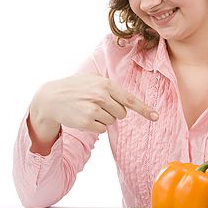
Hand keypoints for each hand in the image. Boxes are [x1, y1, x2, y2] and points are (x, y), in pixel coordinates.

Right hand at [31, 73, 158, 134]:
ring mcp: (93, 109)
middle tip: (98, 105)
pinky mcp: (86, 122)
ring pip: (111, 121)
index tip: (155, 117)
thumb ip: (110, 86)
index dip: (144, 109)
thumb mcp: (93, 78)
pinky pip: (101, 129)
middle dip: (113, 111)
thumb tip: (127, 102)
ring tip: (88, 109)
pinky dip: (96, 126)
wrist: (51, 98)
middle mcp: (101, 96)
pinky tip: (84, 117)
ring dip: (103, 118)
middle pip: (122, 113)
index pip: (130, 99)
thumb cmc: (75, 87)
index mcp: (106, 84)